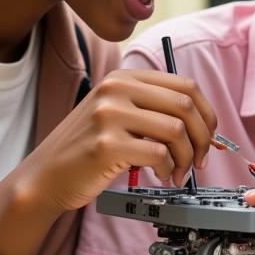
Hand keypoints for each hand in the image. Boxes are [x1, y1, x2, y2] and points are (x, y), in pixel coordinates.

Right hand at [18, 69, 216, 214]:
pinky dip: (168, 169)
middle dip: (202, 138)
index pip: (185, 86)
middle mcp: (115, 89)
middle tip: (199, 160)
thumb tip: (205, 125)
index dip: (207, 114)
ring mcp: (109, 115)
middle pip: (186, 105)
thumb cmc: (87, 150)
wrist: (45, 176)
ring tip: (177, 172)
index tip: (208, 136)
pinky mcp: (107, 144)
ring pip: (176, 130)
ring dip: (185, 158)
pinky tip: (160, 176)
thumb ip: (153, 109)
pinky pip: (159, 154)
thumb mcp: (117, 114)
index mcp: (123, 78)